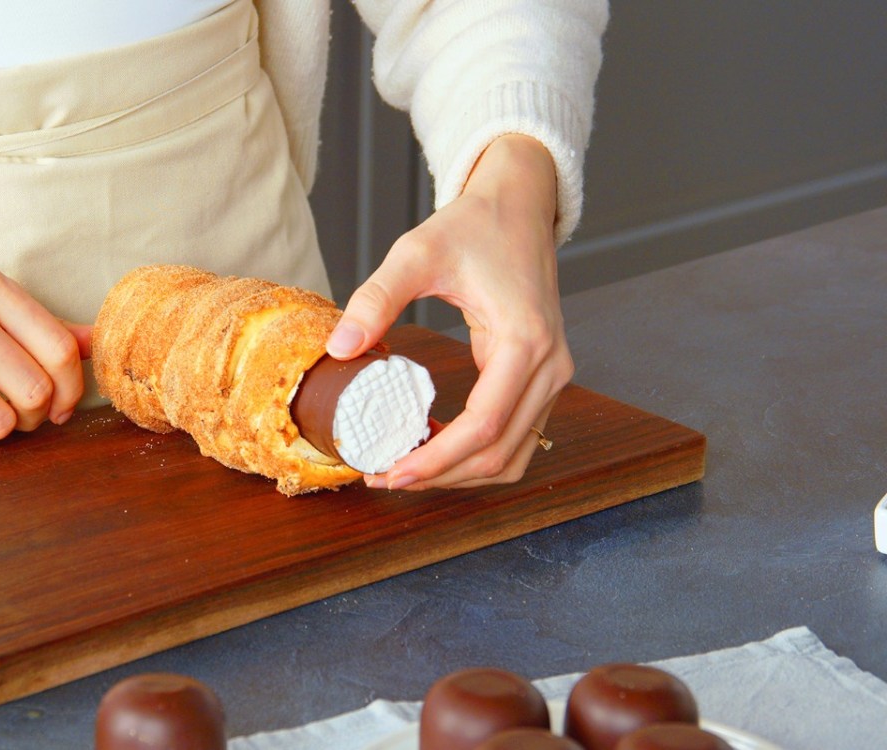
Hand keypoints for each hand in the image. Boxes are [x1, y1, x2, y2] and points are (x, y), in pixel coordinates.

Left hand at [325, 134, 572, 489]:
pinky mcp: (542, 378)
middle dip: (442, 476)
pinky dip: (478, 454)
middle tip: (386, 477)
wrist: (517, 205)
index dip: (435, 460)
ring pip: (514, 455)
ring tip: (407, 469)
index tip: (390, 472)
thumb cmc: (473, 226)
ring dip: (462, 474)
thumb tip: (340, 348)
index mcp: (524, 340)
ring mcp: (552, 375)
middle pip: (501, 453)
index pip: (483, 426)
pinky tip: (433, 448)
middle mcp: (550, 366)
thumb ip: (377, 298)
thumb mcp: (416, 253)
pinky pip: (516, 435)